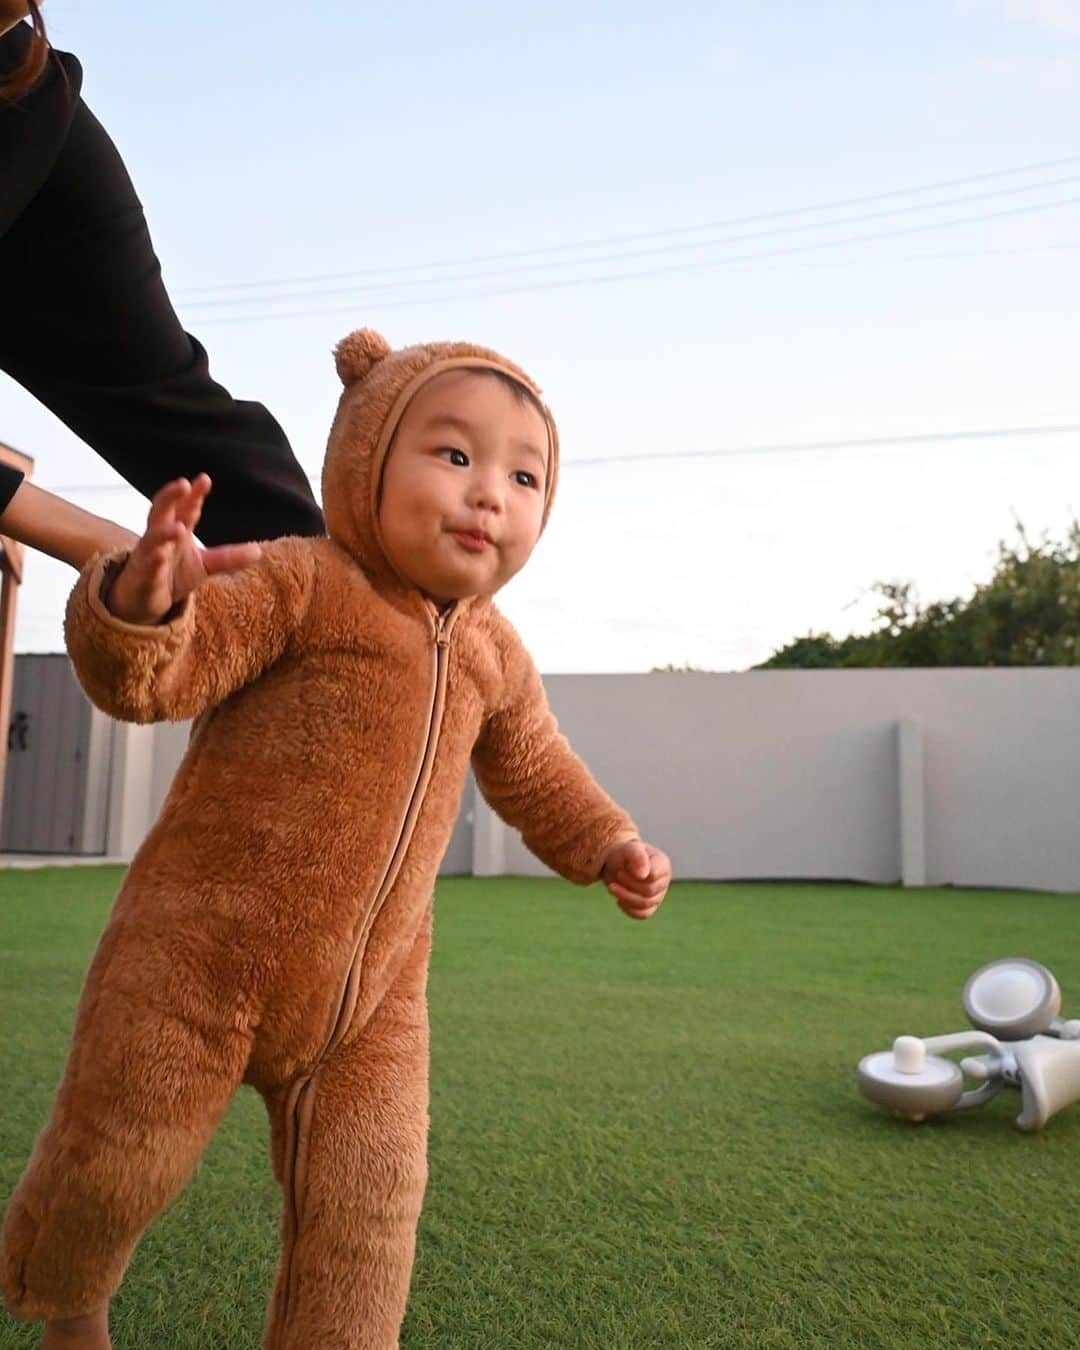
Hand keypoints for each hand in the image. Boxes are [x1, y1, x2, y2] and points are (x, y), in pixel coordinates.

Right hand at [105, 475, 260, 624]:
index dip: (194, 494)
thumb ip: (227, 557)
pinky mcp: (142, 577)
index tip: (205, 479)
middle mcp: (159, 538)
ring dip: (164, 532)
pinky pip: (147, 568)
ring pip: (152, 540)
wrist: (144, 599)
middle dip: (170, 497)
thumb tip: (258, 551)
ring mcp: (148, 556)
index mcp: (176, 530)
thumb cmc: (173, 574)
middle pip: (162, 512)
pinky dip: (152, 563)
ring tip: (178, 528)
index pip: (186, 508)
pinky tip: (159, 558)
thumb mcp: (204, 565)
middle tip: (182, 483)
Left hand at [601, 839, 671, 919]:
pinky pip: (643, 914)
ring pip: (645, 904)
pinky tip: (619, 900)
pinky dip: (629, 909)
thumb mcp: (629, 849)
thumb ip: (637, 857)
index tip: (621, 870)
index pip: (653, 876)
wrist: (618, 863)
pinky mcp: (651, 906)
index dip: (634, 876)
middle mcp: (663, 881)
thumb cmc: (625, 854)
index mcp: (662, 864)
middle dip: (628, 885)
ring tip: (612, 887)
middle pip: (649, 891)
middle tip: (617, 875)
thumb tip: (642, 875)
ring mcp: (659, 895)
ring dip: (625, 897)